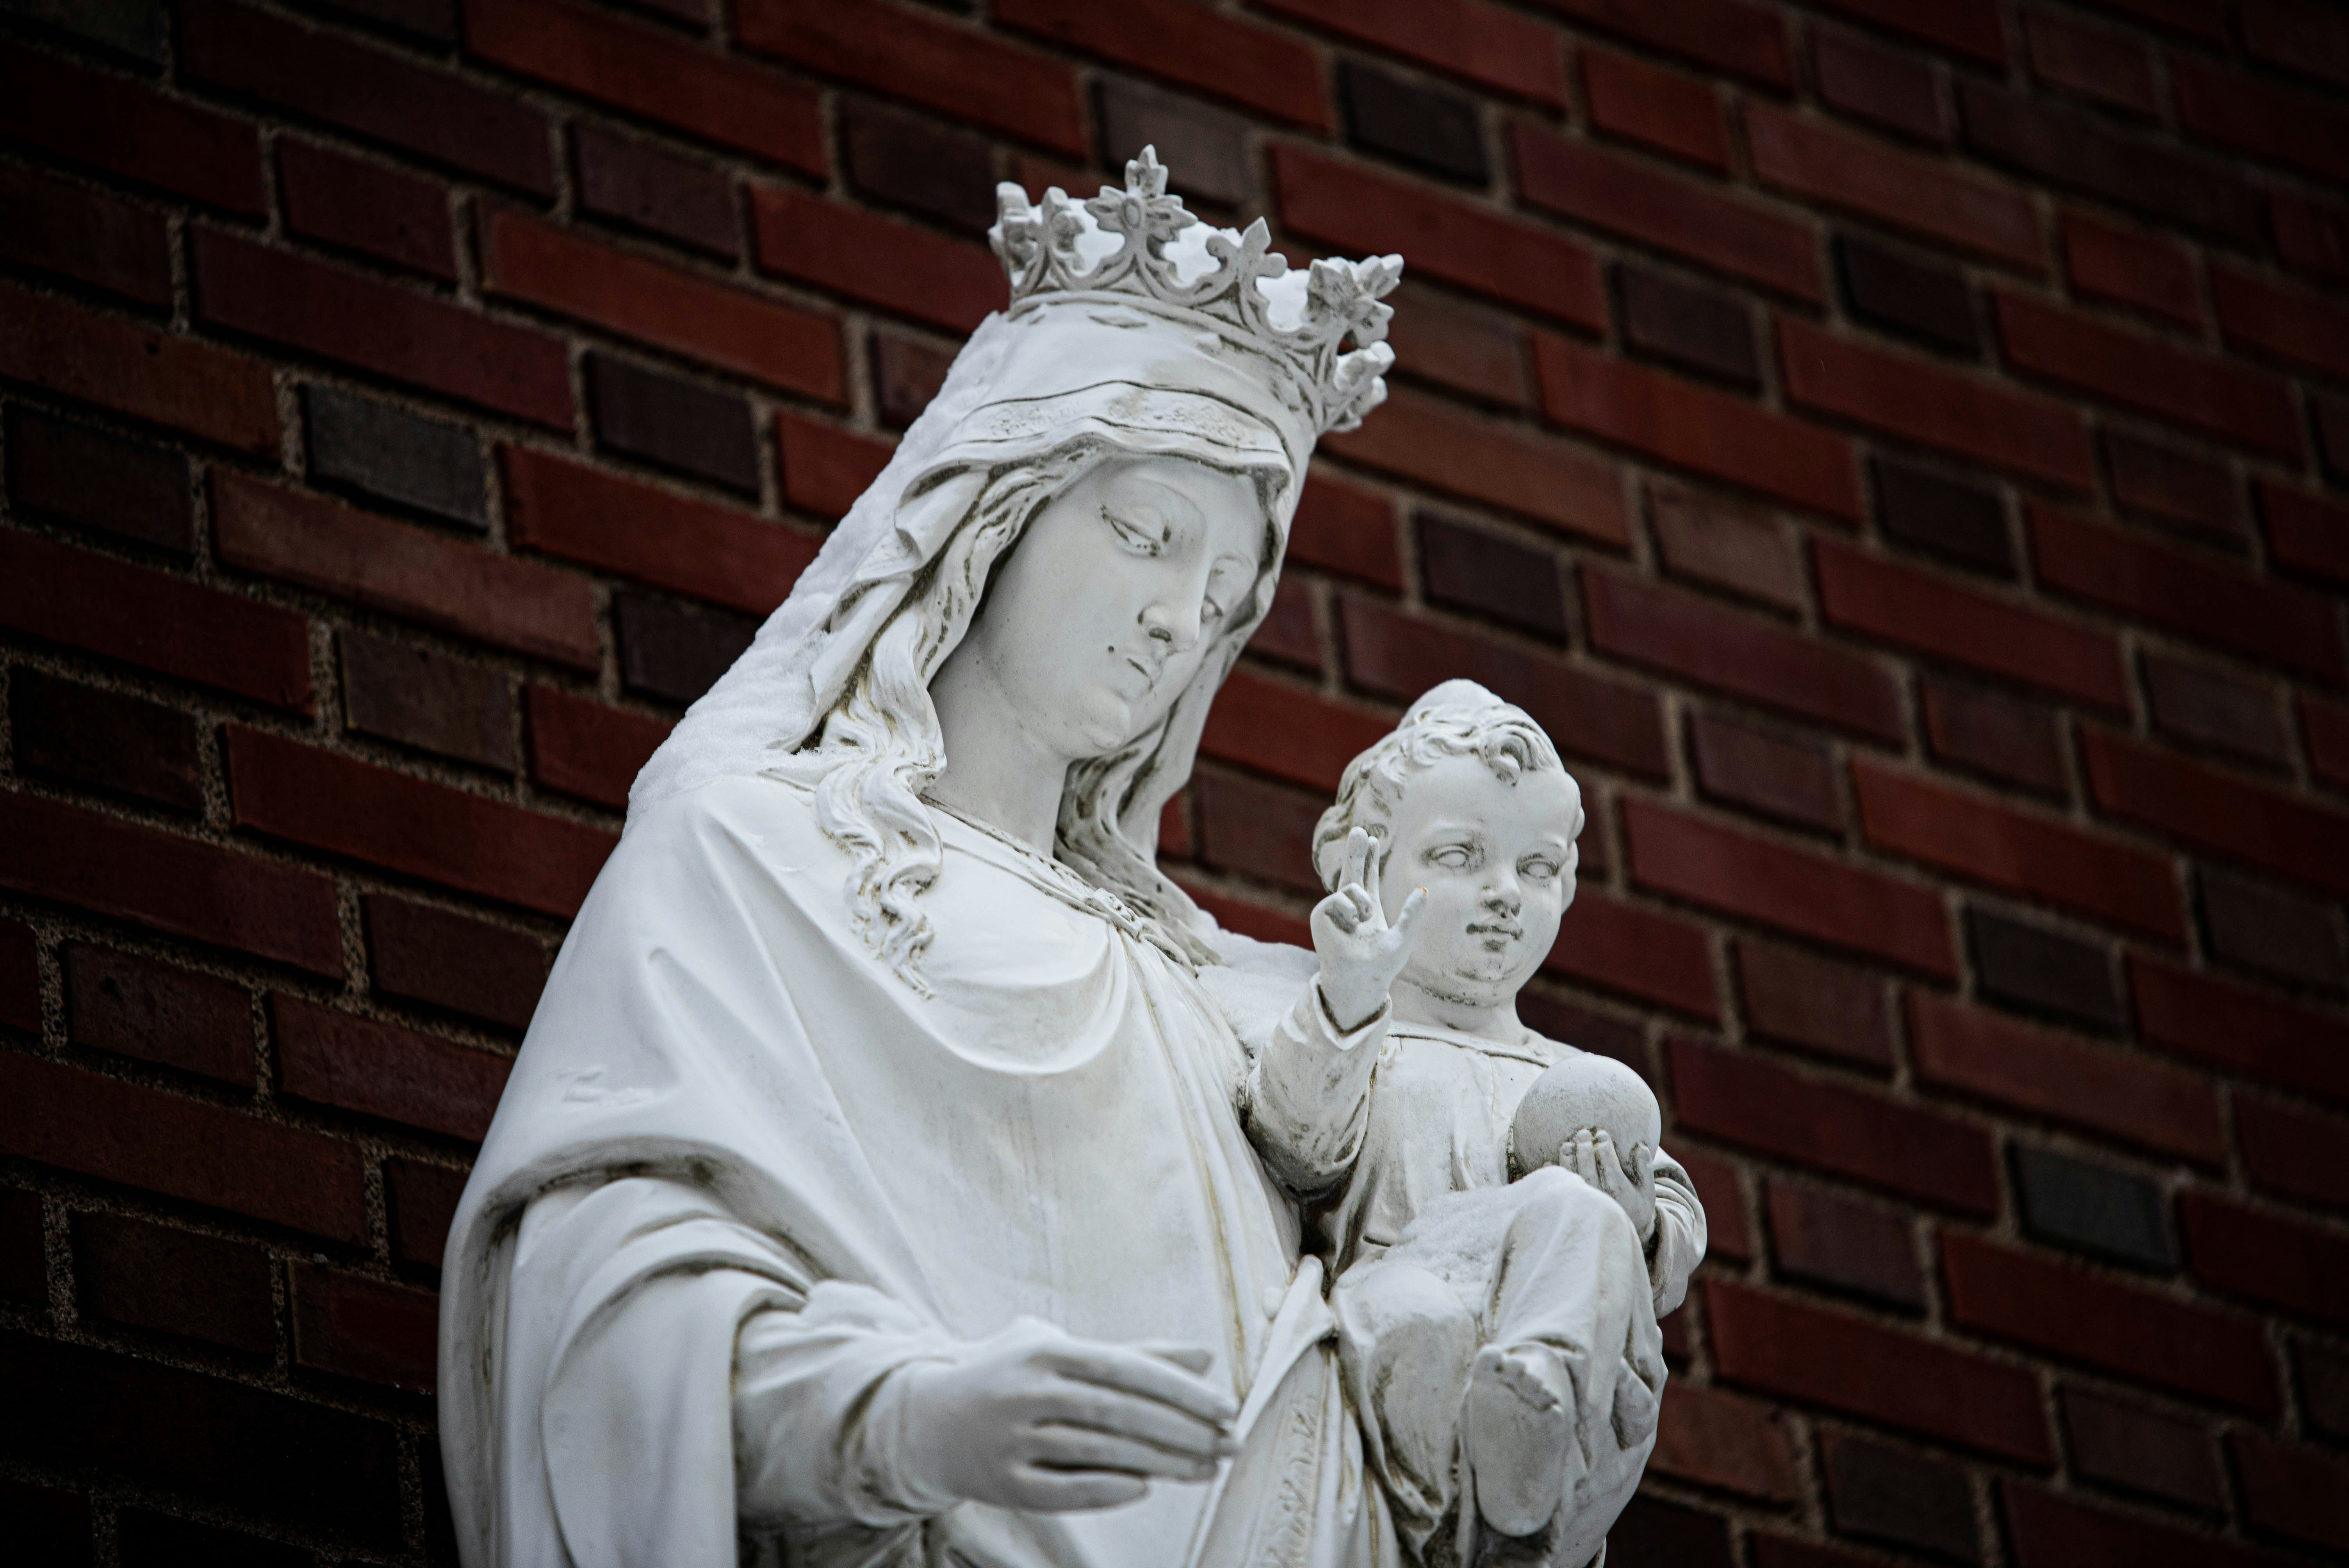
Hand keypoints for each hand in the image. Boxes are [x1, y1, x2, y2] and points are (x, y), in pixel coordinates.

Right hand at [894, 1317, 1237, 1512]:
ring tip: (1208, 1469)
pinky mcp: (1002, 1483)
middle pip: (1119, 1413)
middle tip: (1231, 1444)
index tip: (1227, 1407)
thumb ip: (1136, 1354)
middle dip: (1183, 1430)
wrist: (926, 1418)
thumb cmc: (1014, 1375)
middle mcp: (1028, 1392)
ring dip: (1161, 1463)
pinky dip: (1106, 1489)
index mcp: (1047, 1351)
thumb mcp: (1065, 1351)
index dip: (1181, 1389)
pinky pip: (1063, 1491)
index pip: (1126, 1369)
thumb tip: (1205, 1354)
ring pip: (1098, 1453)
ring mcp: (1012, 1440)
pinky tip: (1146, 1486)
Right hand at [1311, 827, 1426, 1033]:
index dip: (1370, 859)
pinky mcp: (1321, 914)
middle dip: (1357, 850)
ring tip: (1363, 921)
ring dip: (1363, 902)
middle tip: (1359, 829)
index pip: (1369, 878)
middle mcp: (1351, 908)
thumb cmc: (1381, 967)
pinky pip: (1340, 897)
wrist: (1360, 981)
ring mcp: (1335, 910)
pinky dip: (1350, 910)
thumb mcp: (1403, 937)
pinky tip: (1351, 925)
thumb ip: (1412, 913)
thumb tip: (1424, 889)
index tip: (1373, 839)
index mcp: (1369, 910)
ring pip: (1350, 883)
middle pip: (1354, 871)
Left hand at [1559, 1128, 1656, 1244]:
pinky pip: (1559, 1188)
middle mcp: (1598, 1194)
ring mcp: (1583, 1200)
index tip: (1601, 1134)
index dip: (1604, 1145)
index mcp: (1618, 1189)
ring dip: (1567, 1157)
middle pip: (1587, 1166)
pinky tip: (1549, 1161)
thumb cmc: (1635, 1208)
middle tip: (1583, 1132)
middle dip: (1584, 1146)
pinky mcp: (1571, 1205)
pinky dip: (1553, 1175)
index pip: (1608, 1162)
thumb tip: (1640, 1146)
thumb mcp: (1646, 1191)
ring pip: (1571, 1174)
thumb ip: (1644, 1169)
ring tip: (1567, 1144)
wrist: (1622, 1233)